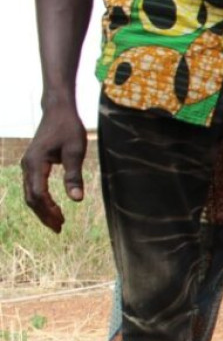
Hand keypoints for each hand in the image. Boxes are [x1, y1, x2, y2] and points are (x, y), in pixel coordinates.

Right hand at [22, 99, 86, 232]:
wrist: (58, 111)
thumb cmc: (68, 129)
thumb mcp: (75, 152)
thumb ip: (74, 176)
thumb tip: (77, 199)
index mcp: (35, 163)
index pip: (38, 194)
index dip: (48, 210)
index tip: (62, 222)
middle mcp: (27, 166)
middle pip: (31, 197)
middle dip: (44, 214)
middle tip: (60, 228)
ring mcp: (28, 166)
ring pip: (30, 194)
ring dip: (42, 209)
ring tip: (58, 222)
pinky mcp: (32, 165)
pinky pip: (33, 187)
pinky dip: (42, 200)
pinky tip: (54, 207)